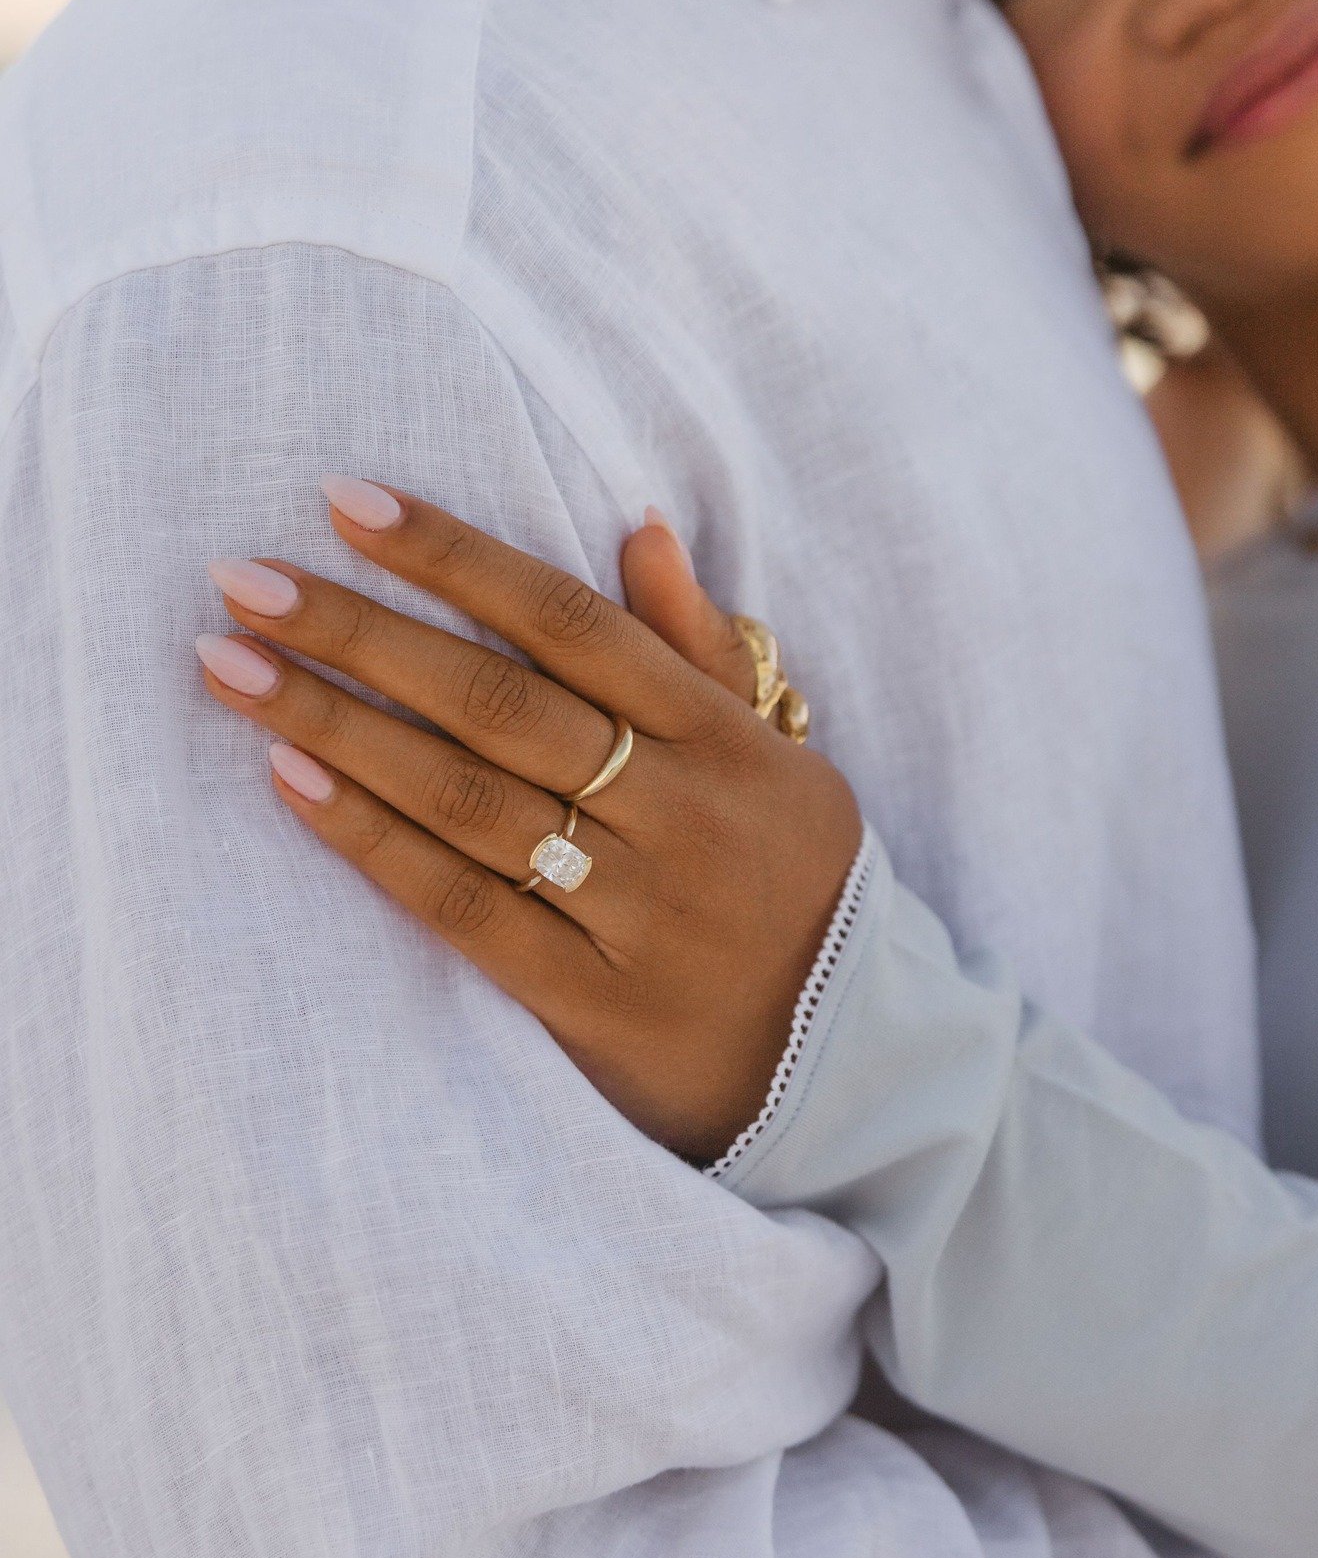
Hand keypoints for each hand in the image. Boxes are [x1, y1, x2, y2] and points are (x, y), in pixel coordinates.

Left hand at [196, 481, 862, 1162]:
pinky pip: (465, 909)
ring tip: (230, 666)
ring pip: (467, 800)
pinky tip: (290, 781)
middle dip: (363, 634)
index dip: (458, 559)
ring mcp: (634, 910)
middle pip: (500, 705)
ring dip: (338, 727)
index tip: (348, 503)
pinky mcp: (590, 999)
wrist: (846, 1054)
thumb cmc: (789, 873)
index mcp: (724, 740)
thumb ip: (697, 647)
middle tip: (244, 579)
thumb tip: (638, 525)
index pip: (573, 624)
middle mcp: (680, 815)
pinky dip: (373, 841)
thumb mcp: (775, 754)